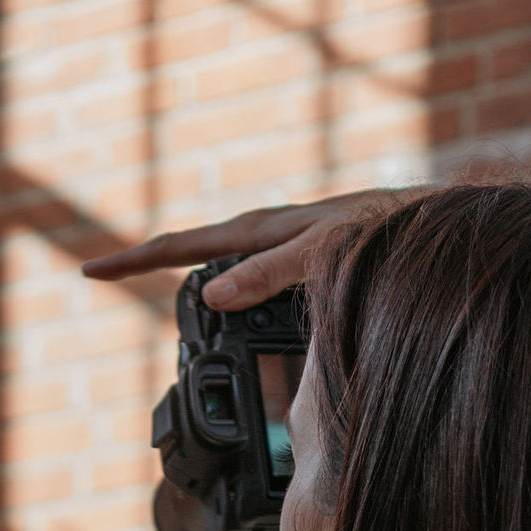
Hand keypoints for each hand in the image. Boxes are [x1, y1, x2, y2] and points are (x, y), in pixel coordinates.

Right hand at [83, 188, 404, 307]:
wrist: (439, 222)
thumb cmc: (390, 233)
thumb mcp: (326, 255)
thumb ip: (271, 272)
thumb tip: (213, 296)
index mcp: (264, 230)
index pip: (183, 246)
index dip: (136, 261)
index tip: (91, 270)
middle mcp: (270, 233)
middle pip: (193, 248)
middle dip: (148, 261)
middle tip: (104, 274)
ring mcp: (288, 245)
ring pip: (221, 260)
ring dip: (185, 269)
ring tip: (148, 281)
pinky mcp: (308, 259)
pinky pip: (253, 275)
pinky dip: (230, 287)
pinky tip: (233, 308)